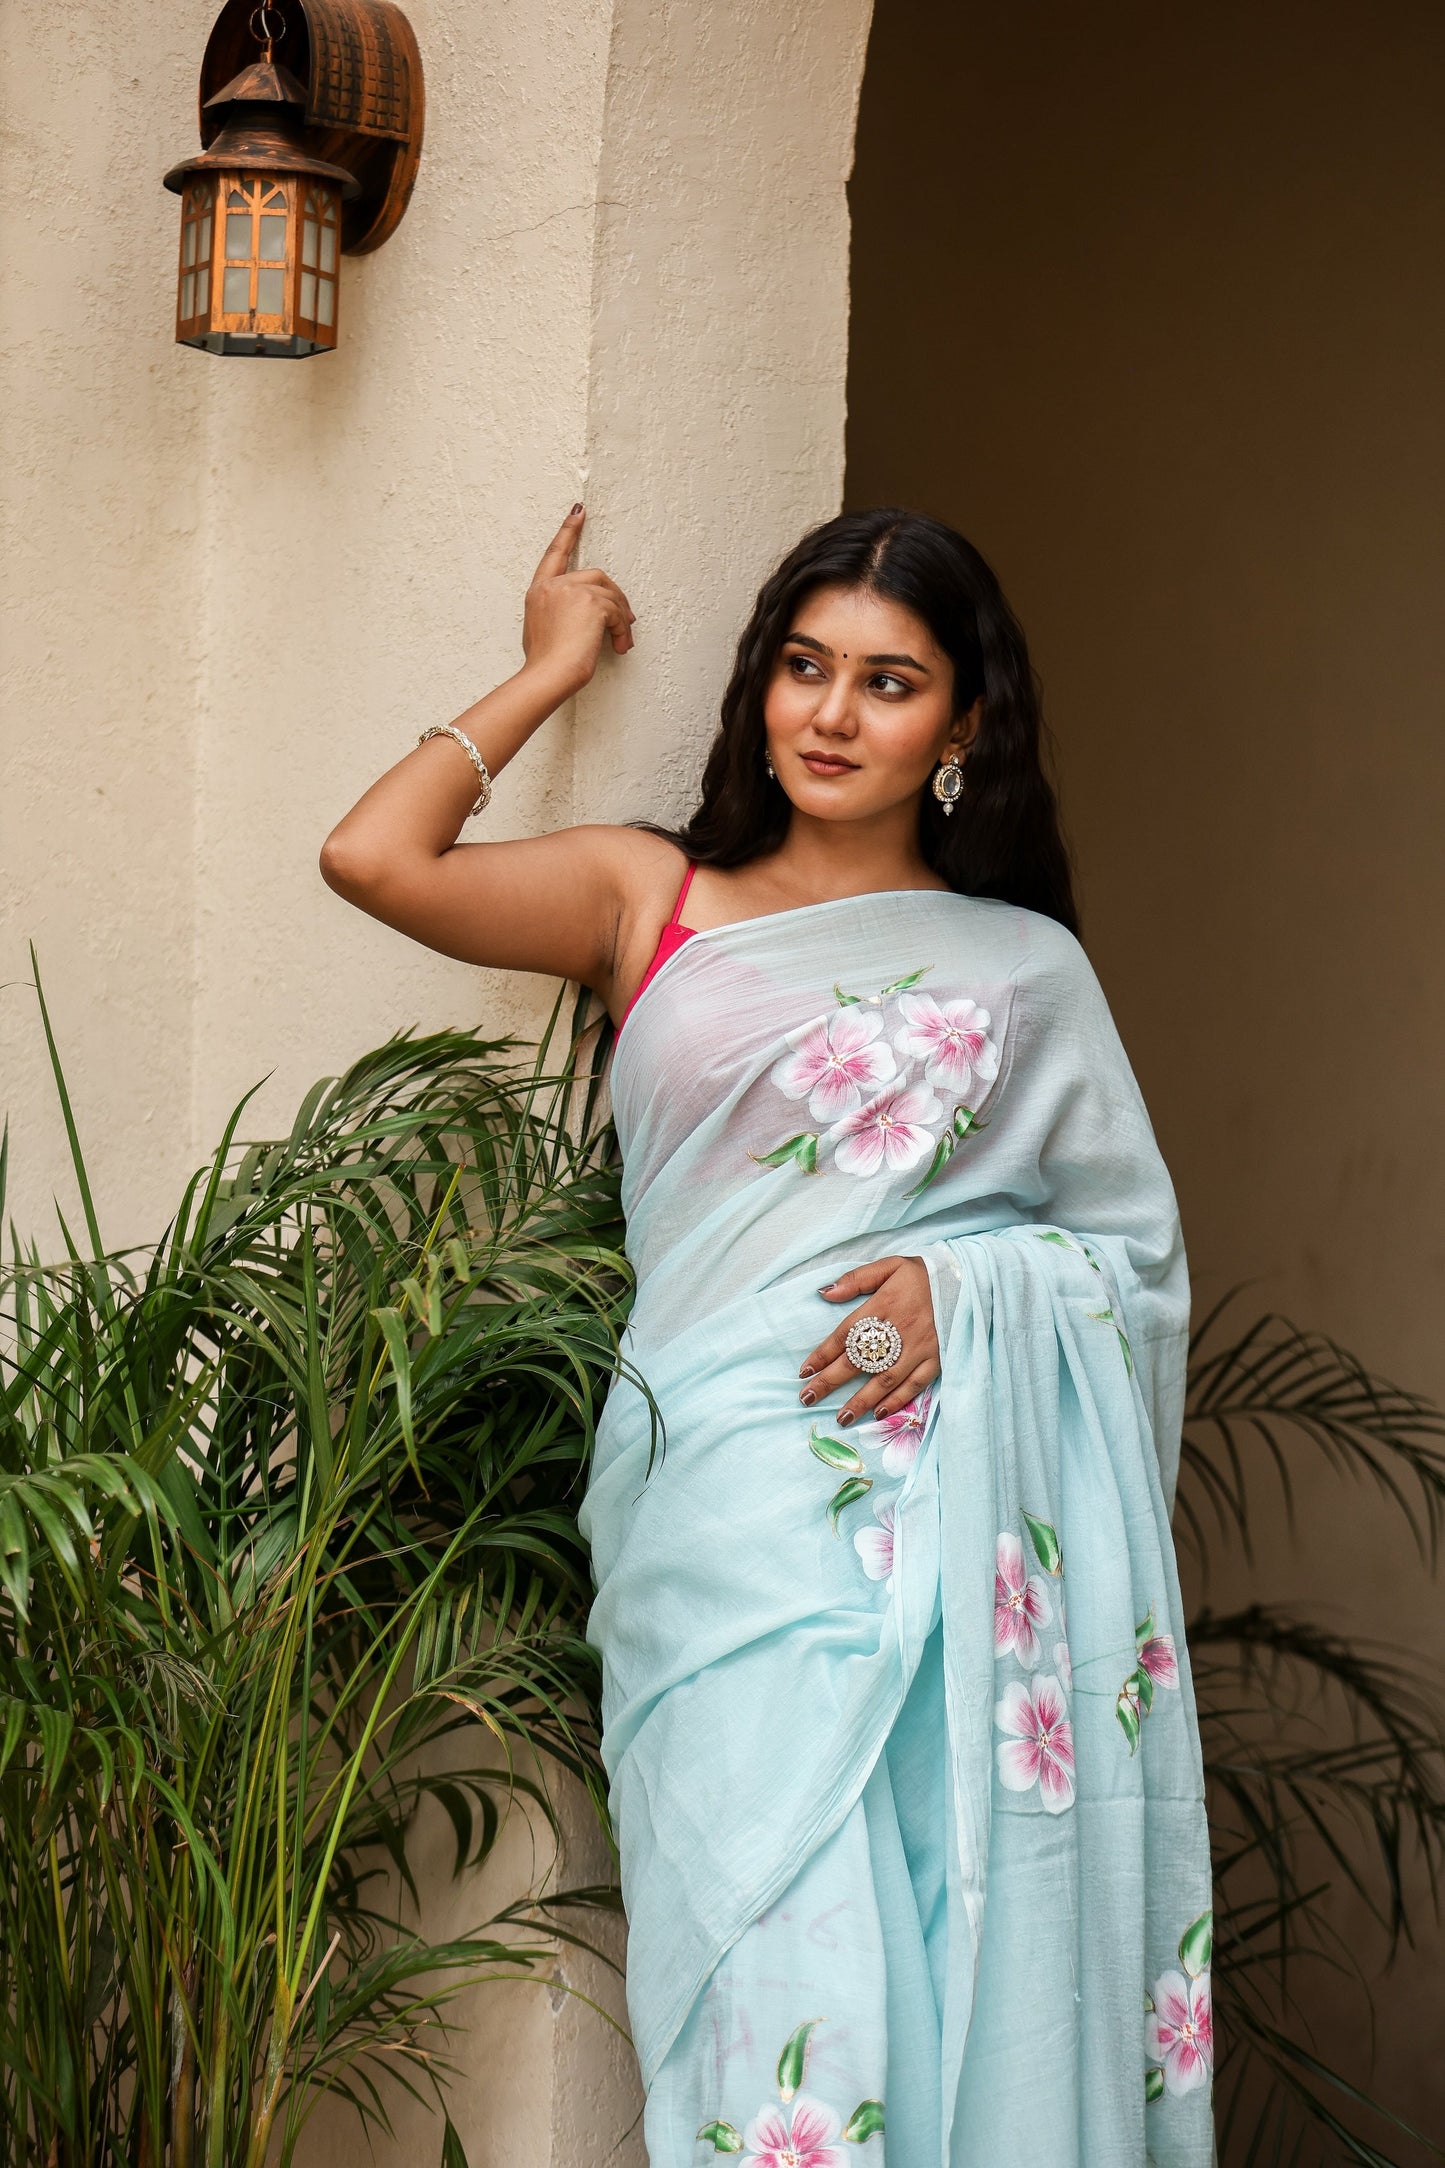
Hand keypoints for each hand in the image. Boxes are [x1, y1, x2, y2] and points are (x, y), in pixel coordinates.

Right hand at [521, 506, 635, 697]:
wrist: (549, 675)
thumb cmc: (545, 664)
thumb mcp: (541, 631)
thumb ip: (557, 613)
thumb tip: (581, 618)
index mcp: (538, 591)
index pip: (555, 554)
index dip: (568, 530)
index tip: (579, 511)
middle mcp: (554, 586)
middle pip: (596, 577)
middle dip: (614, 599)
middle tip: (625, 622)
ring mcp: (572, 591)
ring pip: (610, 595)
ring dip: (621, 619)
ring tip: (621, 641)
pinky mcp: (591, 602)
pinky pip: (617, 611)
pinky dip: (623, 629)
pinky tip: (620, 646)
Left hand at [798, 1255, 938, 1426]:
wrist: (969, 1279)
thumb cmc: (924, 1274)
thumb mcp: (890, 1266)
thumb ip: (857, 1279)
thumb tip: (825, 1293)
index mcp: (883, 1306)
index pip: (845, 1335)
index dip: (823, 1354)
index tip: (804, 1371)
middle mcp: (898, 1331)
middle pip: (858, 1361)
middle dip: (830, 1382)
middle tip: (807, 1398)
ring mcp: (918, 1349)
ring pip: (884, 1380)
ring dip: (860, 1400)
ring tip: (841, 1417)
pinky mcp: (937, 1360)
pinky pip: (914, 1385)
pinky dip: (896, 1401)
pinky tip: (879, 1413)